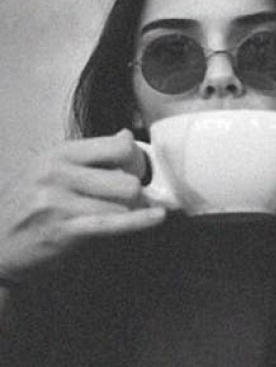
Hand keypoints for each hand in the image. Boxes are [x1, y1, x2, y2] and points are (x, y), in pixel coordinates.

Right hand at [0, 130, 164, 283]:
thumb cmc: (27, 208)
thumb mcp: (51, 171)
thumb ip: (90, 155)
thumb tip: (126, 135)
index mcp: (58, 154)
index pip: (119, 147)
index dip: (136, 161)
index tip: (135, 172)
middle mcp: (56, 173)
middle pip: (126, 179)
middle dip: (137, 193)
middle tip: (131, 201)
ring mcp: (57, 202)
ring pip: (123, 204)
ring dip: (128, 214)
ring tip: (118, 216)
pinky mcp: (62, 231)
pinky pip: (113, 223)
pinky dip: (139, 222)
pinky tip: (156, 218)